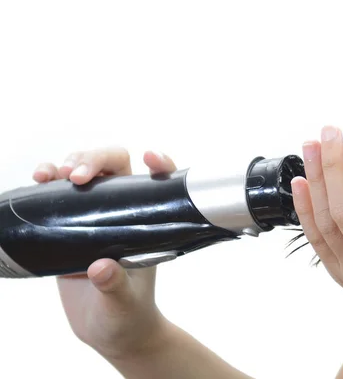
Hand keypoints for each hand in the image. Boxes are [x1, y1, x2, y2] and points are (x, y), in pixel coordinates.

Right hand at [32, 148, 176, 359]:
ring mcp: (93, 221)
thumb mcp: (123, 303)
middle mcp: (121, 215)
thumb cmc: (128, 316)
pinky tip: (35, 182)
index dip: (159, 164)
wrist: (111, 333)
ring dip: (64, 165)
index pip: (158, 182)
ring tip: (48, 174)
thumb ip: (116, 287)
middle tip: (74, 175)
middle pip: (111, 167)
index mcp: (146, 225)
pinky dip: (45, 186)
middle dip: (92, 159)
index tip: (149, 157)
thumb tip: (100, 267)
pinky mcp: (68, 231)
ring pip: (81, 176)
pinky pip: (56, 199)